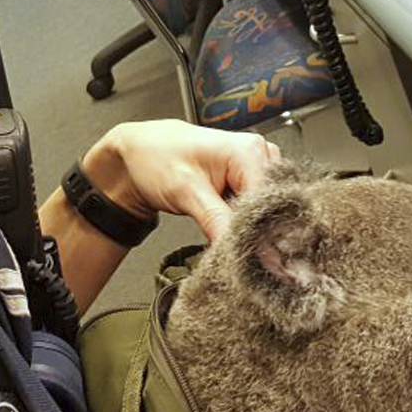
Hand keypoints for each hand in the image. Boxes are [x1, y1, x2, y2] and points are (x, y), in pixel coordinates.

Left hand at [81, 119, 279, 240]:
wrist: (137, 156)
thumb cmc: (156, 158)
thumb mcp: (187, 193)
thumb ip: (218, 223)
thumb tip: (241, 253)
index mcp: (250, 150)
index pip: (271, 200)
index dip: (264, 233)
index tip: (258, 261)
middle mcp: (260, 155)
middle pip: (274, 206)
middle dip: (260, 234)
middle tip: (245, 258)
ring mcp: (255, 169)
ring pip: (267, 211)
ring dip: (253, 231)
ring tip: (235, 244)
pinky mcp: (247, 183)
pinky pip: (256, 210)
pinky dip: (245, 225)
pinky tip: (235, 235)